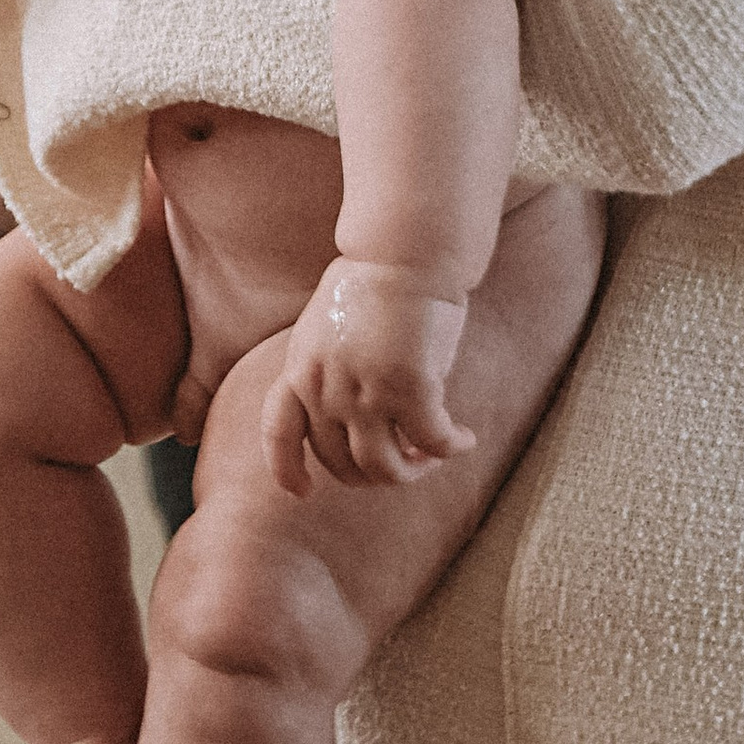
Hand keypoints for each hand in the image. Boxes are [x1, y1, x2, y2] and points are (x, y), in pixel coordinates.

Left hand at [261, 259, 475, 493]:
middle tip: (408, 463)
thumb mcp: (328, 330)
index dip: (288, 470)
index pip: (279, 433)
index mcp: (300, 369)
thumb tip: (363, 418)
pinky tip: (465, 439)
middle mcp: (324, 389)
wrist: (401, 251)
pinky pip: (432, 443)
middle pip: (342, 464)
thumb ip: (334, 374)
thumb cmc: (374, 282)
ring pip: (385, 468)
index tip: (304, 493)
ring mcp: (364, 393)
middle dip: (377, 474)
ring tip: (435, 456)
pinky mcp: (409, 390)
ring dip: (414, 472)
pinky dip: (450, 448)